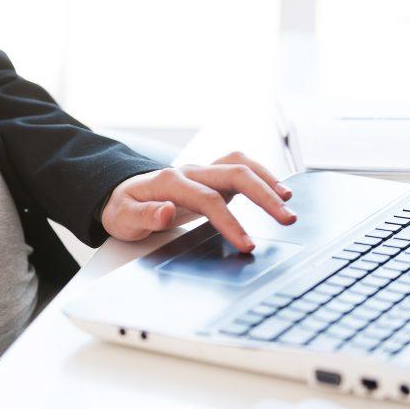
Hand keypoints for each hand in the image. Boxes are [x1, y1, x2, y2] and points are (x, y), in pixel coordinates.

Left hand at [100, 151, 294, 252]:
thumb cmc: (123, 208)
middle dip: (263, 195)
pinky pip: (241, 168)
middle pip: (234, 173)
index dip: (230, 221)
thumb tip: (166, 210)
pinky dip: (262, 175)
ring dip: (267, 179)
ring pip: (240, 164)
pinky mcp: (211, 177)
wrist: (121, 194)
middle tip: (286, 218)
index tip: (248, 244)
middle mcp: (191, 172)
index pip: (208, 200)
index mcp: (170, 181)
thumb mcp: (123, 218)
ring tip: (288, 201)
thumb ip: (144, 215)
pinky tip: (277, 190)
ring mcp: (203, 172)